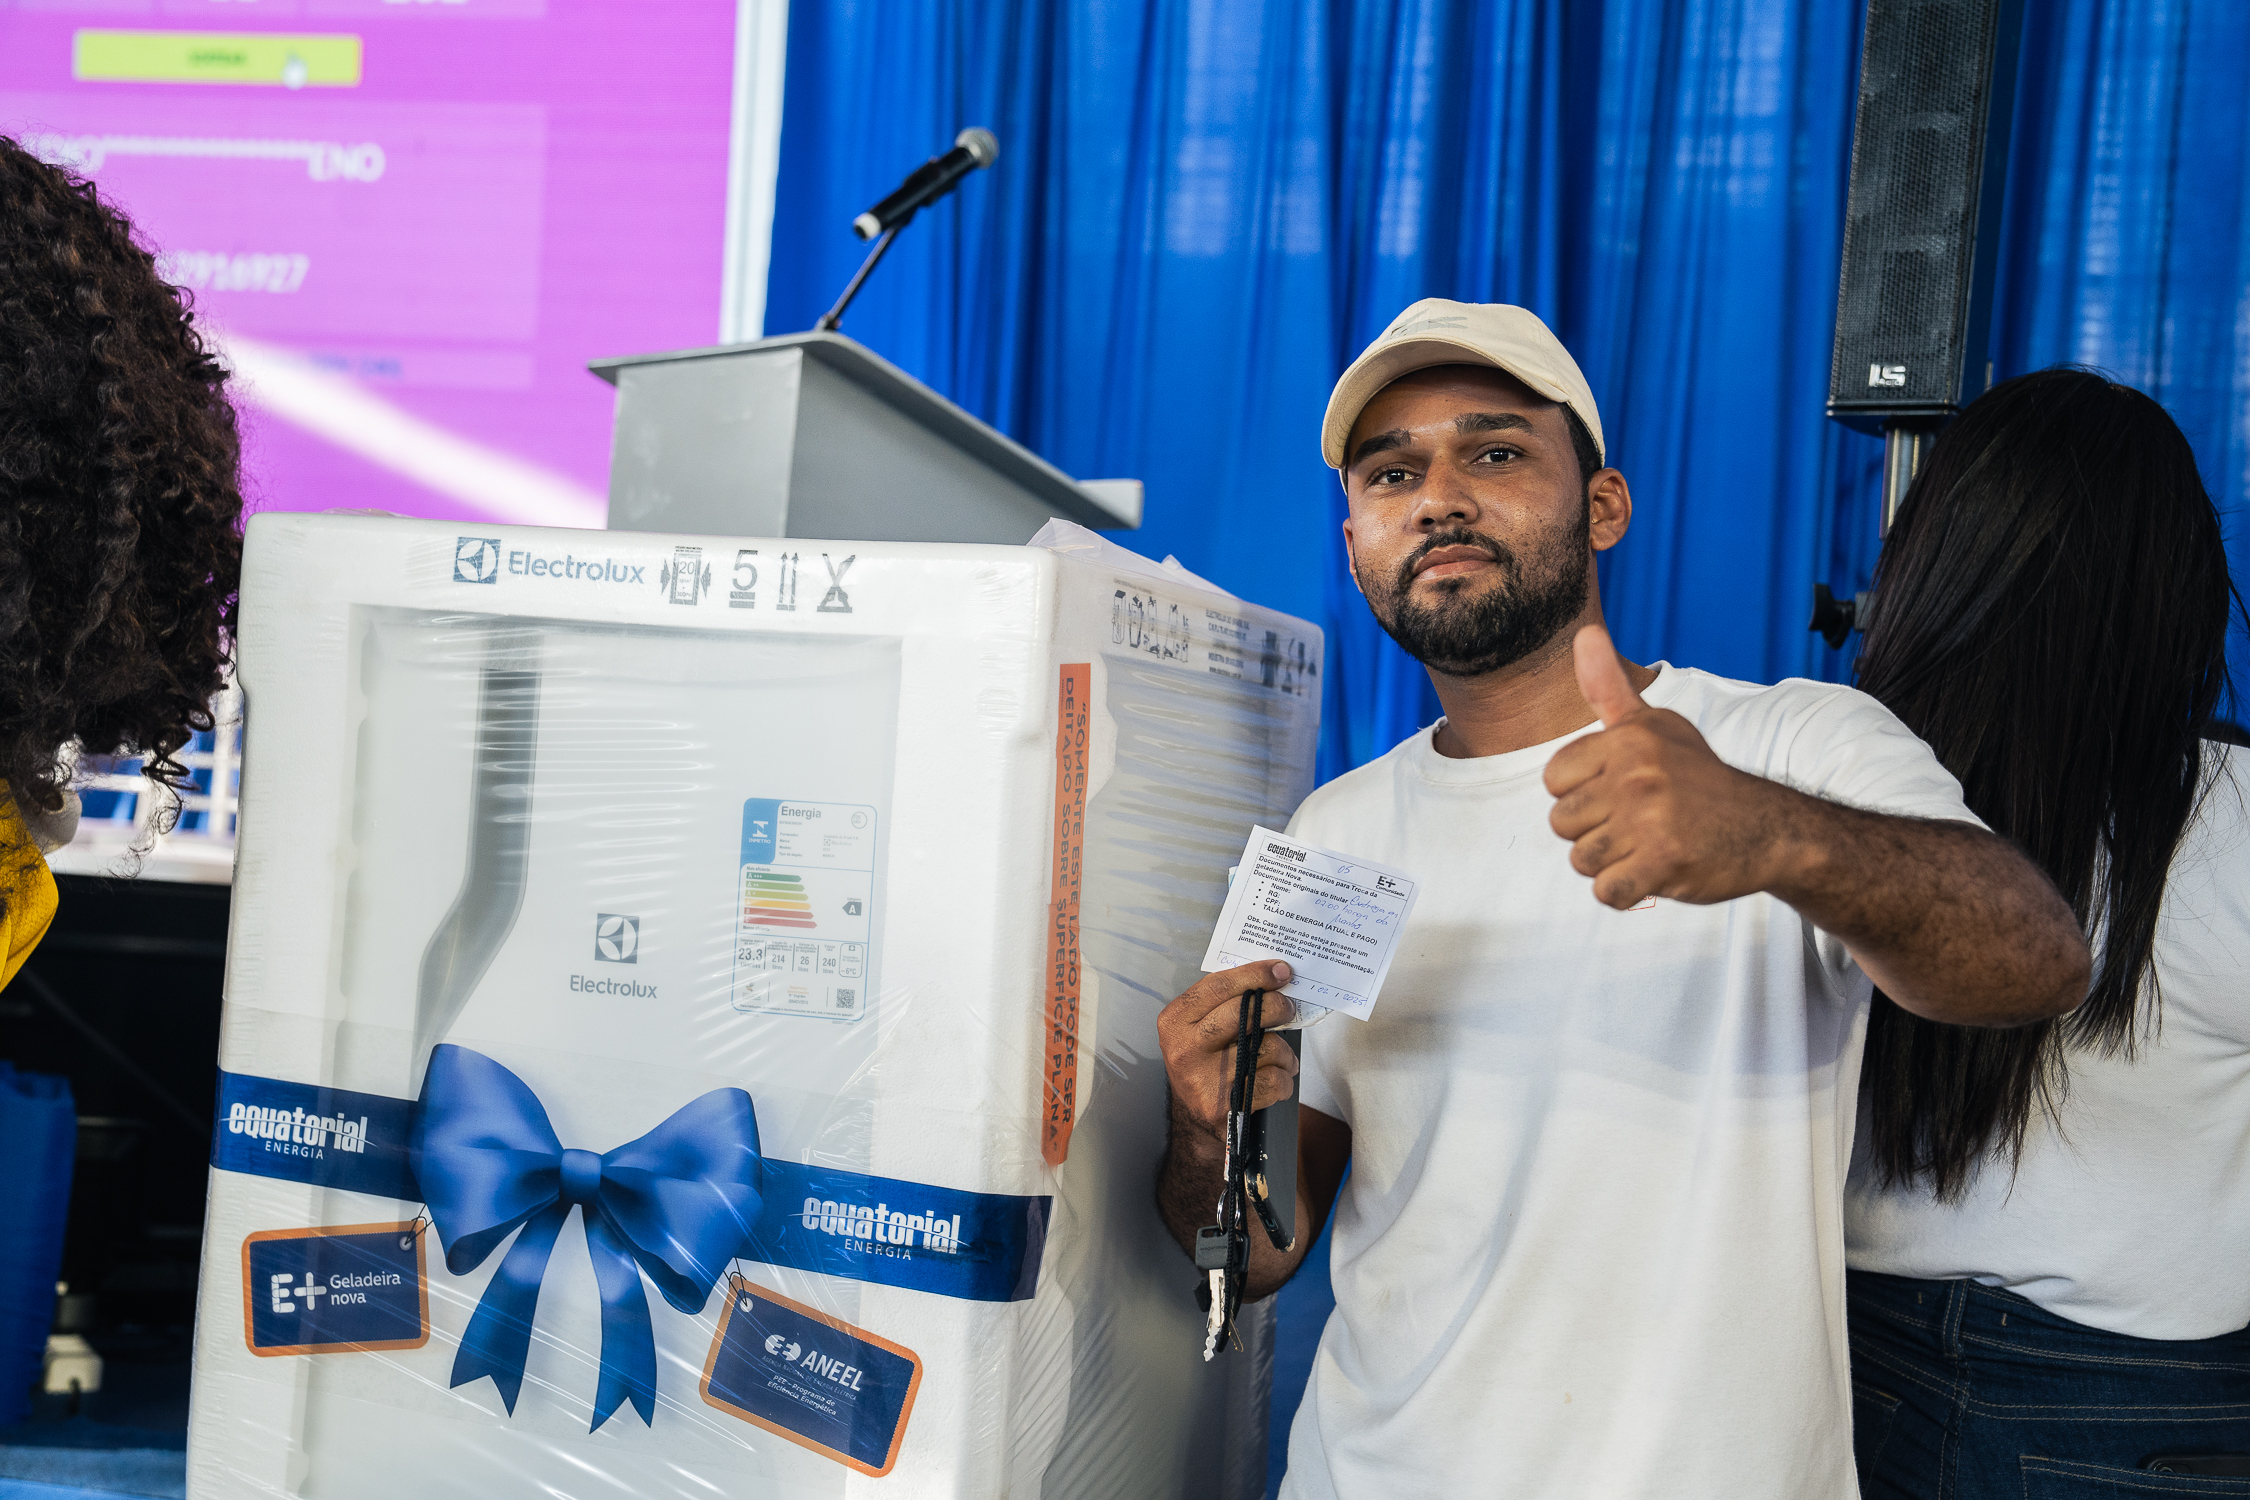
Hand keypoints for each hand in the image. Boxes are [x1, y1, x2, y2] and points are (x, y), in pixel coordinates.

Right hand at [1155, 960, 1298, 1136]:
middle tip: (1288, 1009)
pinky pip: (1273, 1081)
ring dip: (1284, 1052)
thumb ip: (1224, 1002)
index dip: (1255, 975)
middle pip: (1243, 1013)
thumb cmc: (1204, 1062)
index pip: (1219, 986)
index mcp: (1176, 1020)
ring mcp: (1203, 1078)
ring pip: (1267, 1047)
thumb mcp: (1198, 1027)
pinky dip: (1284, 1079)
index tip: (1281, 970)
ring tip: (1281, 1057)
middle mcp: (1185, 1048)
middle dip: (1276, 1006)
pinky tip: (1276, 1080)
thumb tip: (1272, 976)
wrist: (1193, 1119)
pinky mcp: (1224, 1106)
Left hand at [1543, 625, 1787, 908]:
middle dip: (1595, 831)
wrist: (1767, 828)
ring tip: (1649, 844)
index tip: (1622, 791)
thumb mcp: (1655, 726)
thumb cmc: (1697, 778)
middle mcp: (1636, 775)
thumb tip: (1584, 632)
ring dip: (1611, 862)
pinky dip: (1626, 891)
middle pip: (1561, 823)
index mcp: (1628, 740)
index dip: (1581, 792)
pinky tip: (1655, 871)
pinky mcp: (1664, 863)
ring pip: (1581, 860)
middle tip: (1641, 822)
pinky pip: (1608, 892)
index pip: (1553, 779)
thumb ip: (1609, 687)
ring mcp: (1650, 821)